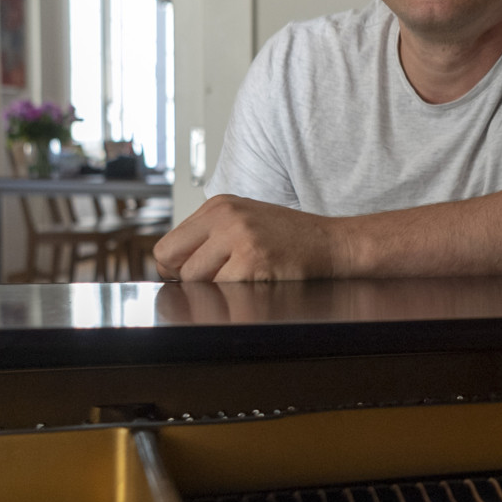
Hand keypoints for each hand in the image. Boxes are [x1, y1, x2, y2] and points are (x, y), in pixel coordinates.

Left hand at [153, 195, 339, 281]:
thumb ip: (210, 238)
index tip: (192, 276)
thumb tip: (171, 268)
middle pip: (175, 264)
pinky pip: (221, 291)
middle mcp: (226, 217)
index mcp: (219, 205)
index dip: (175, 269)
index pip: (168, 246)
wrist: (333, 243)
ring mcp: (240, 237)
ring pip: (195, 280)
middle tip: (218, 282)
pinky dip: (234, 296)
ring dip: (214, 290)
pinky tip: (257, 284)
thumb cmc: (292, 239)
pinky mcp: (253, 260)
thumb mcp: (245, 223)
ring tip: (242, 280)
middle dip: (191, 281)